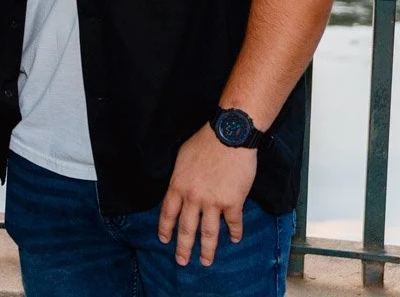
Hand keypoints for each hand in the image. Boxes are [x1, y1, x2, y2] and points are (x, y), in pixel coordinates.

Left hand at [157, 124, 256, 266]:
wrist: (228, 137)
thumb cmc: (204, 143)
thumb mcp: (181, 159)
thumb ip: (180, 178)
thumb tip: (179, 190)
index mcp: (177, 185)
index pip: (168, 212)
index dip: (166, 228)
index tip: (164, 241)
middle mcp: (193, 197)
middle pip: (186, 228)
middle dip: (183, 247)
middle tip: (181, 261)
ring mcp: (213, 202)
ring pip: (208, 232)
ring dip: (207, 249)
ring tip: (206, 261)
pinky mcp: (233, 202)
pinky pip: (233, 223)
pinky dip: (235, 233)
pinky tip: (234, 240)